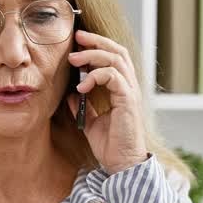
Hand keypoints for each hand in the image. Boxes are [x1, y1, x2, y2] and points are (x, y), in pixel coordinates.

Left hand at [66, 30, 149, 174]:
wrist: (121, 164)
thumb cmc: (110, 146)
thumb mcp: (91, 122)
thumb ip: (84, 105)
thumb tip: (71, 93)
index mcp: (122, 89)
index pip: (114, 57)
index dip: (98, 46)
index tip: (78, 42)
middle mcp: (129, 87)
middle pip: (118, 51)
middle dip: (97, 41)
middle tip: (77, 38)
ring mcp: (130, 93)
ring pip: (116, 59)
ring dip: (93, 55)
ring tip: (74, 59)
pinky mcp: (128, 101)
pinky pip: (113, 77)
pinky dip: (96, 76)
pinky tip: (81, 86)